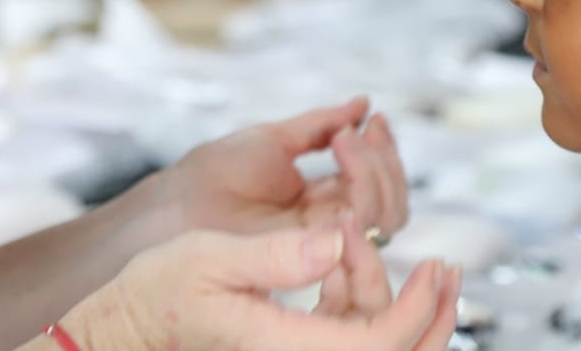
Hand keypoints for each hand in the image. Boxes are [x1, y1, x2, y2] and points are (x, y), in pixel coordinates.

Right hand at [58, 224, 457, 350]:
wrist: (131, 322)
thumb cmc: (160, 290)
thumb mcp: (211, 259)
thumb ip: (275, 255)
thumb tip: (337, 240)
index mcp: (285, 348)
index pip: (376, 348)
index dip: (417, 313)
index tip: (436, 268)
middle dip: (431, 319)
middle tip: (449, 270)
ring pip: (374, 342)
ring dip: (395, 298)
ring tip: (382, 243)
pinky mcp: (295, 345)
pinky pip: (348, 329)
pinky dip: (362, 295)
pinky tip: (348, 255)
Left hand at [163, 97, 408, 239]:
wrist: (183, 201)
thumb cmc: (218, 171)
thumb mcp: (276, 138)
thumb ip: (321, 125)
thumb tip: (363, 104)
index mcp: (323, 195)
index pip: (375, 180)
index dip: (383, 149)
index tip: (377, 119)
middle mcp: (330, 222)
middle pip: (391, 201)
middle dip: (384, 161)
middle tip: (352, 134)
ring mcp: (325, 240)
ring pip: (385, 216)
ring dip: (375, 171)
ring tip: (342, 142)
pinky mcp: (317, 255)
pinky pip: (362, 230)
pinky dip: (364, 193)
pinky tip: (343, 164)